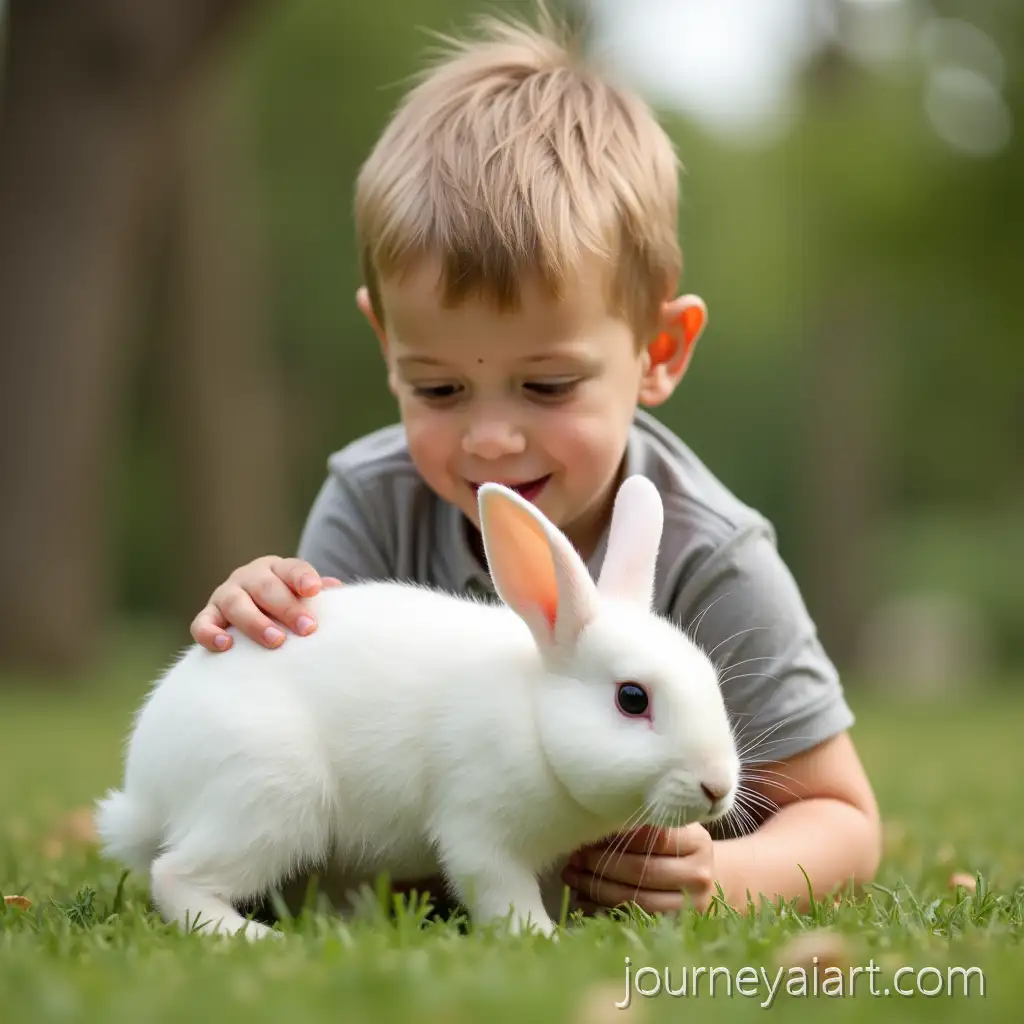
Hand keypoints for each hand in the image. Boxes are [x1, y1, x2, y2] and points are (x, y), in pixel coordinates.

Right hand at [190, 555, 341, 651]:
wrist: (255, 610)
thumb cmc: (288, 605)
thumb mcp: (303, 596)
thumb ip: (317, 592)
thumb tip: (337, 588)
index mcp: (277, 568)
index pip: (292, 568)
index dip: (303, 577)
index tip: (314, 590)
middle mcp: (249, 577)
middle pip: (266, 587)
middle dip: (288, 608)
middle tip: (307, 628)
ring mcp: (226, 595)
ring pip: (235, 603)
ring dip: (255, 623)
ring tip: (276, 641)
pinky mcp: (208, 615)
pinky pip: (202, 623)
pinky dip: (211, 633)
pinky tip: (226, 645)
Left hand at [560, 823, 715, 915]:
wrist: (699, 880)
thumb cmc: (674, 846)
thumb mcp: (666, 827)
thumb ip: (640, 824)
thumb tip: (593, 823)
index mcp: (697, 842)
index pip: (654, 837)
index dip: (618, 838)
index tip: (587, 836)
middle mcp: (698, 875)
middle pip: (643, 870)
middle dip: (601, 865)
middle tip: (574, 859)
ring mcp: (691, 906)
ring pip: (636, 900)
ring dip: (597, 889)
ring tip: (572, 877)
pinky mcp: (676, 929)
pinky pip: (633, 922)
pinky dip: (604, 911)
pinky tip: (584, 900)